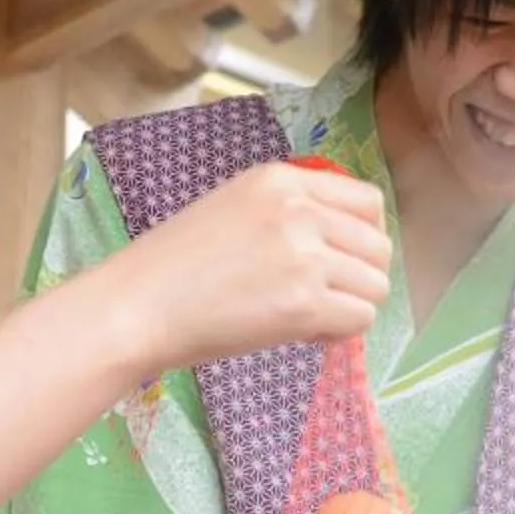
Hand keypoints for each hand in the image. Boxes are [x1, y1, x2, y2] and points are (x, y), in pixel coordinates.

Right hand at [93, 160, 389, 376]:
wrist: (136, 306)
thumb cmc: (173, 267)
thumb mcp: (234, 208)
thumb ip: (288, 212)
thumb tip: (341, 244)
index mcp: (282, 179)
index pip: (367, 201)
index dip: (364, 237)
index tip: (343, 261)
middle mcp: (300, 210)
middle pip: (378, 247)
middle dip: (360, 277)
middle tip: (322, 297)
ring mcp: (305, 257)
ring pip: (375, 287)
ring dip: (350, 307)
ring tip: (307, 317)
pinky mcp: (303, 304)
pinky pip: (360, 320)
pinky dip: (338, 333)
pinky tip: (302, 333)